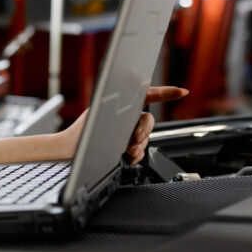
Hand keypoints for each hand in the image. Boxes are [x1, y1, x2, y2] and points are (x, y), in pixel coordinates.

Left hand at [58, 86, 188, 163]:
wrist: (70, 150)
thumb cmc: (80, 129)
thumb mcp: (99, 112)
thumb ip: (118, 102)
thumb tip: (138, 96)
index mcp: (120, 103)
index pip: (147, 95)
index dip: (166, 93)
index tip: (182, 92)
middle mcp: (125, 117)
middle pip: (148, 121)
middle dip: (145, 130)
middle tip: (134, 138)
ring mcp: (125, 133)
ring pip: (145, 138)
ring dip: (139, 145)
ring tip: (127, 150)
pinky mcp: (124, 147)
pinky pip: (140, 152)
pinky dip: (136, 156)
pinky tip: (127, 158)